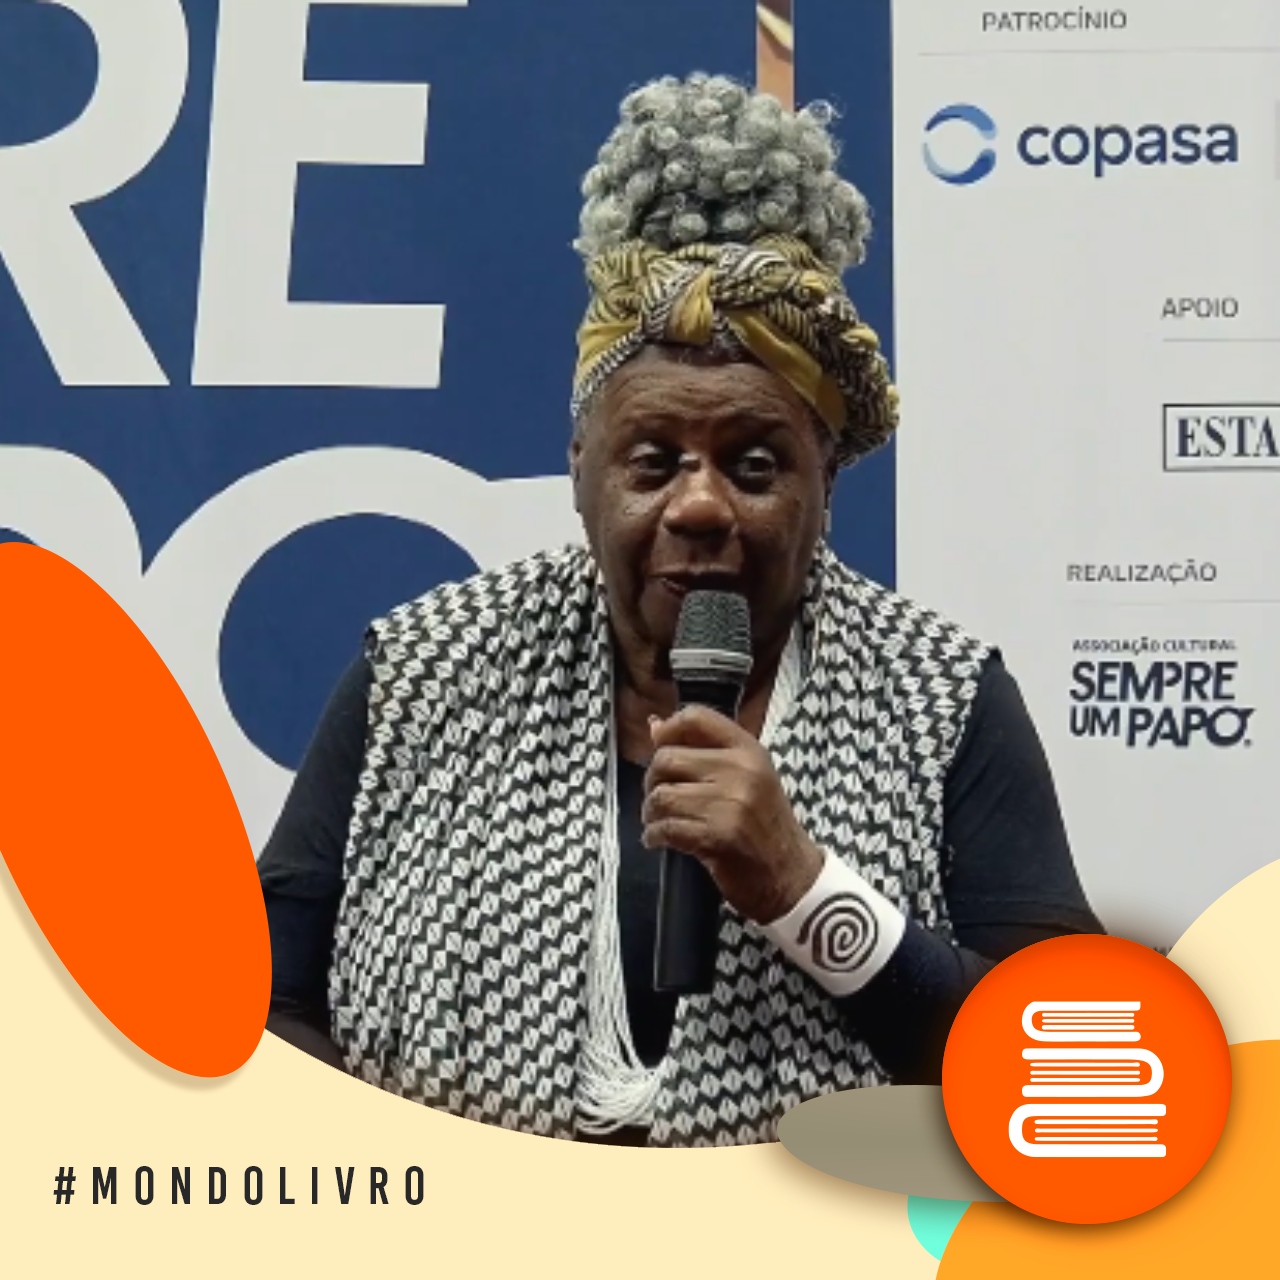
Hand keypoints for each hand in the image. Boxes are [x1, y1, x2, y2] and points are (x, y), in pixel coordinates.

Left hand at [642, 705, 823, 923]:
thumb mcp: (746, 778)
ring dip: (650, 813)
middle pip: (667, 758)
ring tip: (658, 821)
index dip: (668, 730)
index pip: (696, 718)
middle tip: (658, 799)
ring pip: (661, 796)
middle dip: (652, 781)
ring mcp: (729, 803)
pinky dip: (653, 835)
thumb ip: (702, 751)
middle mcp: (741, 770)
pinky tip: (659, 839)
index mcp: (749, 750)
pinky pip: (665, 827)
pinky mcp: (717, 836)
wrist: (791, 875)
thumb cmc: (764, 825)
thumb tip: (654, 726)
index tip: (660, 749)